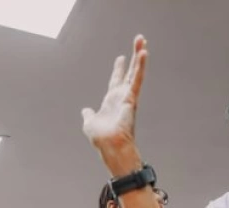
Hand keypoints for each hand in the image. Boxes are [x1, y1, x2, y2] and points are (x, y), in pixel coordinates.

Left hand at [81, 35, 146, 169]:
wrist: (110, 146)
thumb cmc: (101, 139)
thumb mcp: (90, 123)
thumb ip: (89, 115)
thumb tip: (85, 111)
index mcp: (111, 102)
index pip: (116, 81)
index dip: (118, 70)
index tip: (121, 58)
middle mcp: (121, 97)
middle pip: (129, 72)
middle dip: (133, 56)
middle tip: (139, 41)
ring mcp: (128, 97)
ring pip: (135, 72)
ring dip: (139, 55)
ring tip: (142, 39)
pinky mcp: (131, 98)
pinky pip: (137, 79)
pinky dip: (140, 66)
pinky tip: (143, 53)